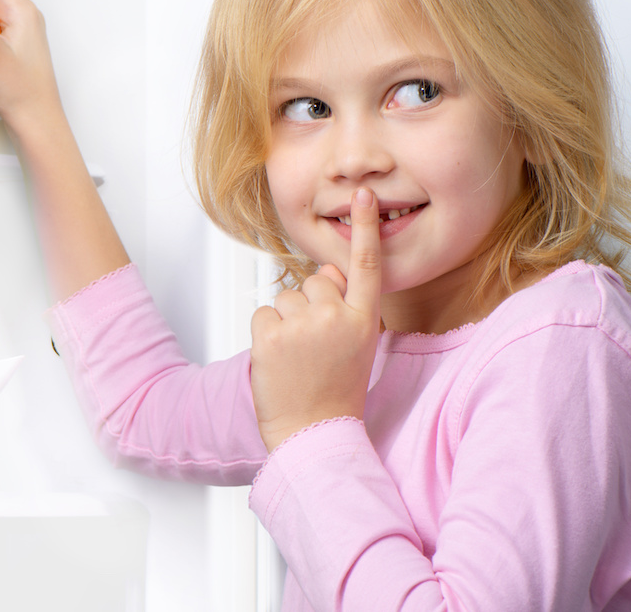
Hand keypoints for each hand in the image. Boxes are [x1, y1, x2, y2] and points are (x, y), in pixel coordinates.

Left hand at [249, 187, 382, 452]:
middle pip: (314, 281)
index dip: (365, 227)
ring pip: (286, 298)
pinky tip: (279, 359)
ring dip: (286, 322)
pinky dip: (266, 334)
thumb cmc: (336, 393)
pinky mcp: (272, 335)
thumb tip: (325, 270)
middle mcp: (336, 318)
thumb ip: (344, 305)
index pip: (367, 265)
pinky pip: (263, 314)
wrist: (313, 435)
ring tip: (298, 357)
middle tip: (315, 345)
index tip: (363, 196)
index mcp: (364, 321)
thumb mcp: (356, 346)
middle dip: (309, 305)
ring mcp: (304, 326)